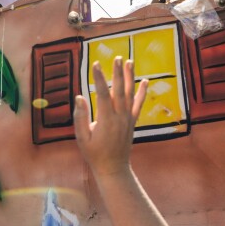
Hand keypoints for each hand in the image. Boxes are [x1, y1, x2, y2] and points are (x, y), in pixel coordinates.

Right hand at [74, 58, 146, 177]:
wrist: (113, 168)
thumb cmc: (94, 153)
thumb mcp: (82, 137)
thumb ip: (80, 117)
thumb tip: (79, 97)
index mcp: (106, 120)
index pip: (102, 94)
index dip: (99, 79)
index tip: (96, 64)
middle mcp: (120, 117)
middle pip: (119, 90)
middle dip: (118, 73)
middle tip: (117, 58)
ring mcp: (128, 119)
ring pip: (130, 94)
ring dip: (130, 77)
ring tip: (129, 61)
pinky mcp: (132, 121)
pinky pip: (139, 104)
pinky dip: (142, 92)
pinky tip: (145, 81)